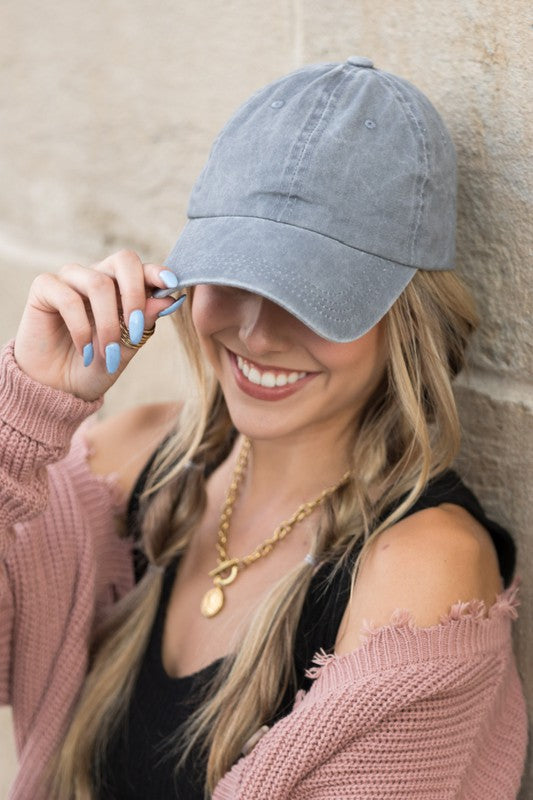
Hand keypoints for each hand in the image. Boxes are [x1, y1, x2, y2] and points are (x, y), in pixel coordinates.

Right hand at [14, 250, 184, 401]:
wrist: (61, 389)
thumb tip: (169, 298)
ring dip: (108, 323)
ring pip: (98, 283)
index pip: (143, 268)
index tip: (172, 285)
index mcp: (122, 287)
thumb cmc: (97, 366)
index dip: (158, 273)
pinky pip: (68, 298)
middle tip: (136, 327)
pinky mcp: (44, 288)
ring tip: (108, 352)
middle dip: (135, 294)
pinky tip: (85, 352)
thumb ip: (145, 322)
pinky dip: (80, 328)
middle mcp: (98, 276)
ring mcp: (70, 279)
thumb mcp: (127, 347)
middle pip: (124, 260)